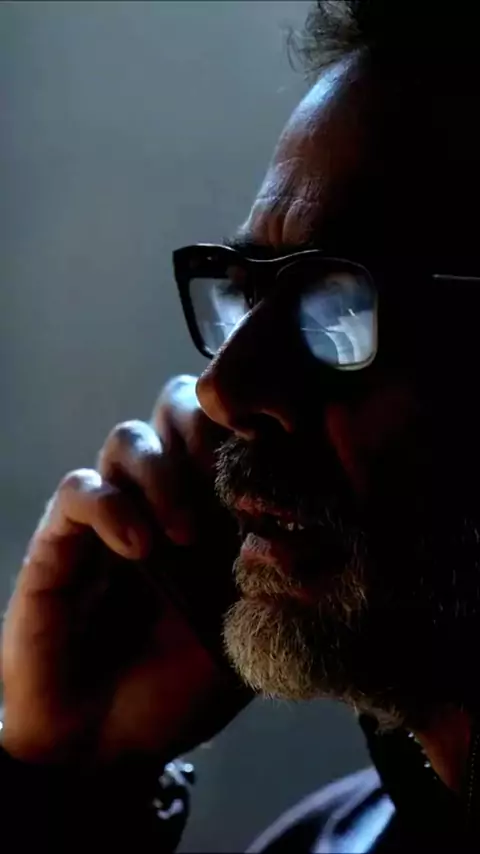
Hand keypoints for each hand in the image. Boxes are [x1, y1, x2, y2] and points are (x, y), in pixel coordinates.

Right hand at [1, 376, 251, 766]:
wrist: (103, 741)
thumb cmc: (180, 689)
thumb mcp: (247, 634)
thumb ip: (274, 580)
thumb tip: (315, 526)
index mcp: (212, 511)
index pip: (230, 432)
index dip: (253, 429)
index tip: (279, 456)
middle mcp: (162, 498)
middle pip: (178, 407)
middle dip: (205, 431)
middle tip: (226, 483)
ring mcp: (112, 513)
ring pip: (130, 436)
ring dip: (163, 473)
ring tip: (184, 535)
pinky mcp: (62, 536)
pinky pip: (81, 487)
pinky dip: (111, 505)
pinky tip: (138, 548)